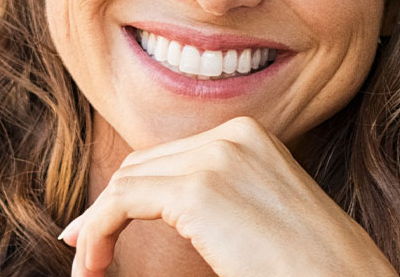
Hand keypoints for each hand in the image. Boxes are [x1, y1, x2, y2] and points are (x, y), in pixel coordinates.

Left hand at [57, 115, 396, 276]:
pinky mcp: (198, 191)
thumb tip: (172, 211)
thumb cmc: (313, 268)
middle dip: (108, 207)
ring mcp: (216, 158)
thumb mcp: (263, 218)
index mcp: (252, 136)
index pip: (169, 157)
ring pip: (126, 183)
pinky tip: (93, 264)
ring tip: (89, 264)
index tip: (98, 231)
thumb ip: (221, 202)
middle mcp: (233, 135)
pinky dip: (97, 232)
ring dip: (97, 224)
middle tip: (86, 249)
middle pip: (143, 165)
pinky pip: (120, 204)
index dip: (127, 194)